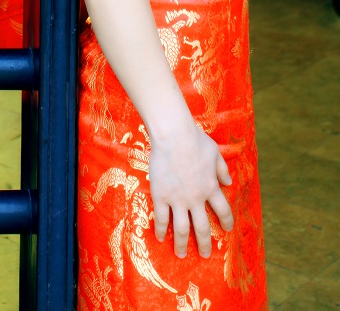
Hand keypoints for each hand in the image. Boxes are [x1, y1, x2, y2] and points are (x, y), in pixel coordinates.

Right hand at [149, 122, 233, 258]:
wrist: (173, 135)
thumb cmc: (195, 140)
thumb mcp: (215, 152)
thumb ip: (222, 169)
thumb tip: (229, 182)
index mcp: (211, 187)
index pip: (223, 211)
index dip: (226, 222)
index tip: (227, 229)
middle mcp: (196, 198)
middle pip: (202, 227)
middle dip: (204, 243)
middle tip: (204, 254)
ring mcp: (178, 199)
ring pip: (181, 229)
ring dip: (182, 244)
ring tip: (181, 254)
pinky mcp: (161, 195)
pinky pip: (161, 218)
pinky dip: (161, 230)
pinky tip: (160, 238)